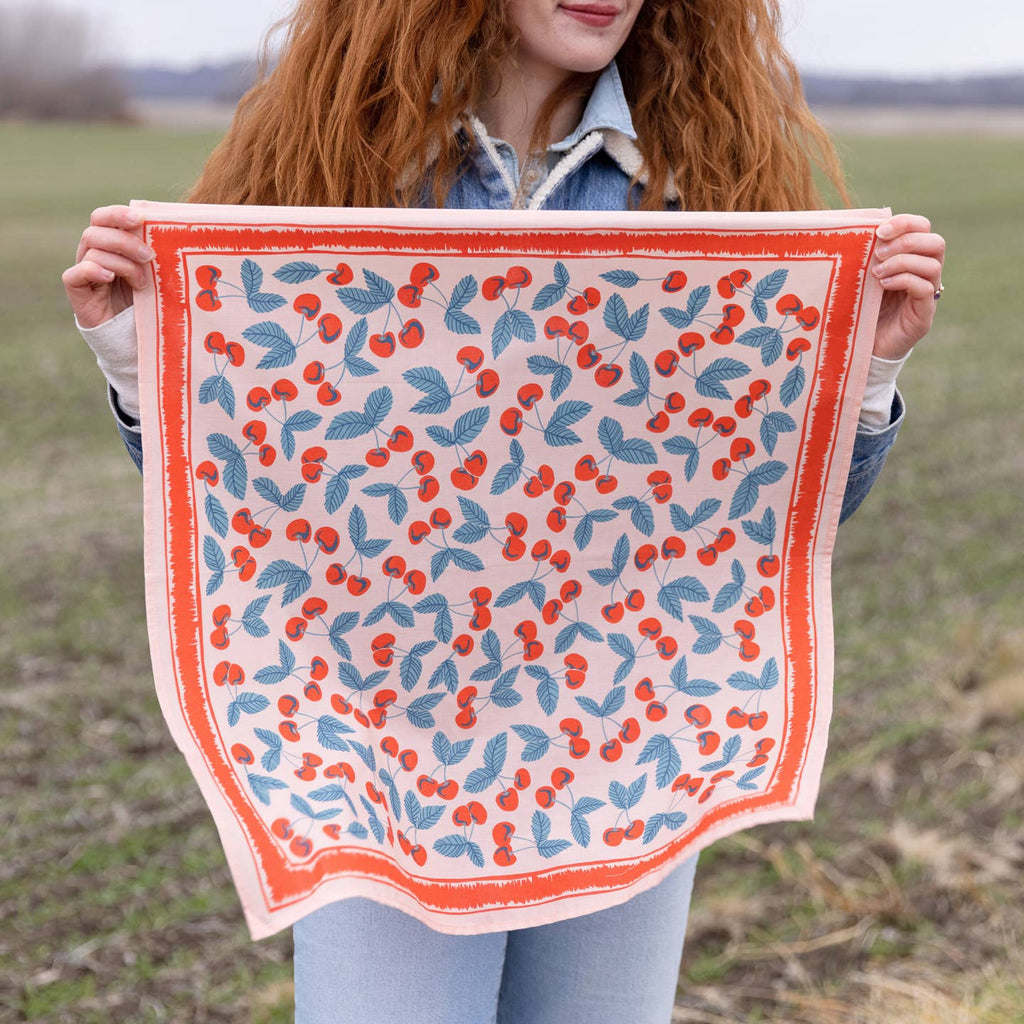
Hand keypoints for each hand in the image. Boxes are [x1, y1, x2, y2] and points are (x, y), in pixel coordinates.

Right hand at [62, 205, 151, 328]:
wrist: (131, 333)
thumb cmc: (145, 299)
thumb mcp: (153, 274)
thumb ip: (154, 253)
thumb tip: (171, 232)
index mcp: (108, 244)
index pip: (103, 218)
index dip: (117, 214)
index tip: (139, 218)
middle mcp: (91, 253)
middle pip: (96, 231)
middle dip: (125, 241)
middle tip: (148, 256)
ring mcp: (82, 270)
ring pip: (92, 251)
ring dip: (122, 264)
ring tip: (141, 283)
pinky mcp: (76, 290)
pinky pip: (76, 273)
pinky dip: (93, 271)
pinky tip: (109, 278)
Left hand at [870, 213, 945, 360]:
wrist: (861, 346)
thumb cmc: (859, 308)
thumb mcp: (861, 276)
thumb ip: (866, 255)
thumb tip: (857, 229)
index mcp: (912, 258)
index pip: (923, 228)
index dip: (905, 223)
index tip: (879, 231)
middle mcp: (925, 274)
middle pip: (936, 243)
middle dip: (906, 241)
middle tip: (879, 252)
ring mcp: (928, 294)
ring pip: (933, 265)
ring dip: (902, 262)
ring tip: (876, 273)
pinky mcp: (924, 314)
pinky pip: (926, 289)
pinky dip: (905, 280)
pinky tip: (883, 284)